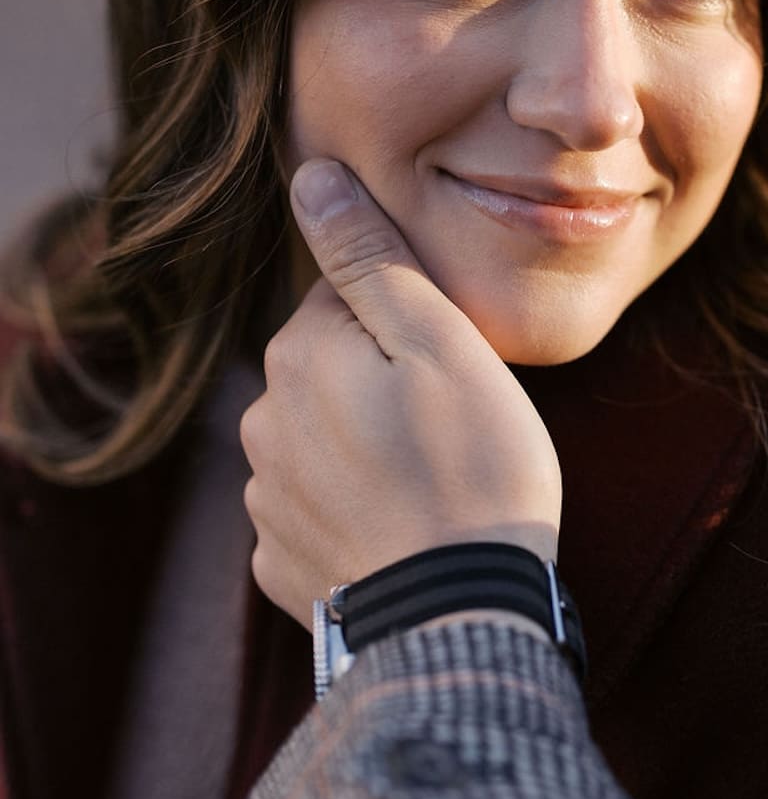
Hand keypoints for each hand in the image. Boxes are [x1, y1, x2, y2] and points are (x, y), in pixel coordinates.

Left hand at [241, 159, 561, 628]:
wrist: (456, 622)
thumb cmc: (474, 470)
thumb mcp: (441, 344)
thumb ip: (372, 257)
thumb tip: (311, 176)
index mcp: (299, 354)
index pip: (351, 301)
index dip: (413, 325)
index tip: (456, 370)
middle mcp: (262, 421)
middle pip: (332, 371)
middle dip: (385, 387)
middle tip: (457, 430)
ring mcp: (266, 500)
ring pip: (324, 444)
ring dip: (369, 453)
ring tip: (436, 488)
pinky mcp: (279, 566)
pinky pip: (320, 517)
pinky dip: (356, 519)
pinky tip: (404, 537)